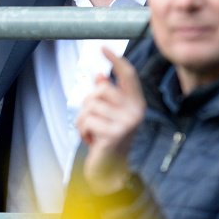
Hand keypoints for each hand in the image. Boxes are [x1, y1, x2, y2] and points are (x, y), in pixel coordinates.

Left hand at [76, 47, 145, 194]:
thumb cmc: (108, 139)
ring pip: (90, 105)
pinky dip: (82, 130)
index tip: (103, 47)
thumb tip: (99, 75)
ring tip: (93, 133)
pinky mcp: (114, 134)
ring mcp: (126, 123)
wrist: (111, 171)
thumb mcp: (108, 114)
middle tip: (95, 122)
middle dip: (89, 103)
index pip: (128, 75)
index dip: (116, 59)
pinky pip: (86, 120)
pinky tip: (92, 141)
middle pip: (101, 89)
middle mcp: (136, 111)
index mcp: (136, 103)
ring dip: (84, 120)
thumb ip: (106, 96)